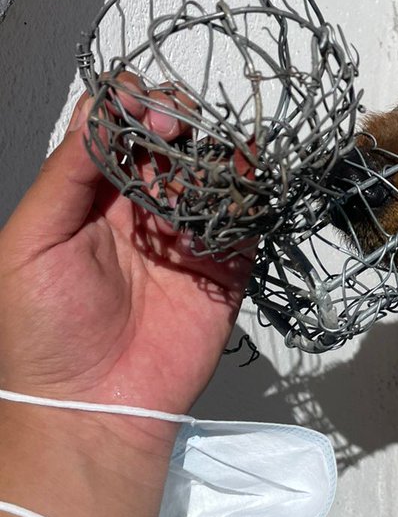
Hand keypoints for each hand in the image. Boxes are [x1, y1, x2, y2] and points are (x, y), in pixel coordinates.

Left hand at [0, 81, 252, 421]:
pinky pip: (243, 219)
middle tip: (176, 124)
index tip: (141, 106)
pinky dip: (248, 191)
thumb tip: (100, 107)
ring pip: (210, 171)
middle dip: (175, 118)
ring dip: (213, 149)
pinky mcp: (224, 266)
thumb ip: (65, 174)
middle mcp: (141, 209)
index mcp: (91, 199)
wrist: (91, 410)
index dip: (131, 107)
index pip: (117, 131)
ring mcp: (185, 236)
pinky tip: (240, 178)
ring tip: (208, 150)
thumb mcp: (30, 242)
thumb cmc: (44, 332)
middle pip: (170, 141)